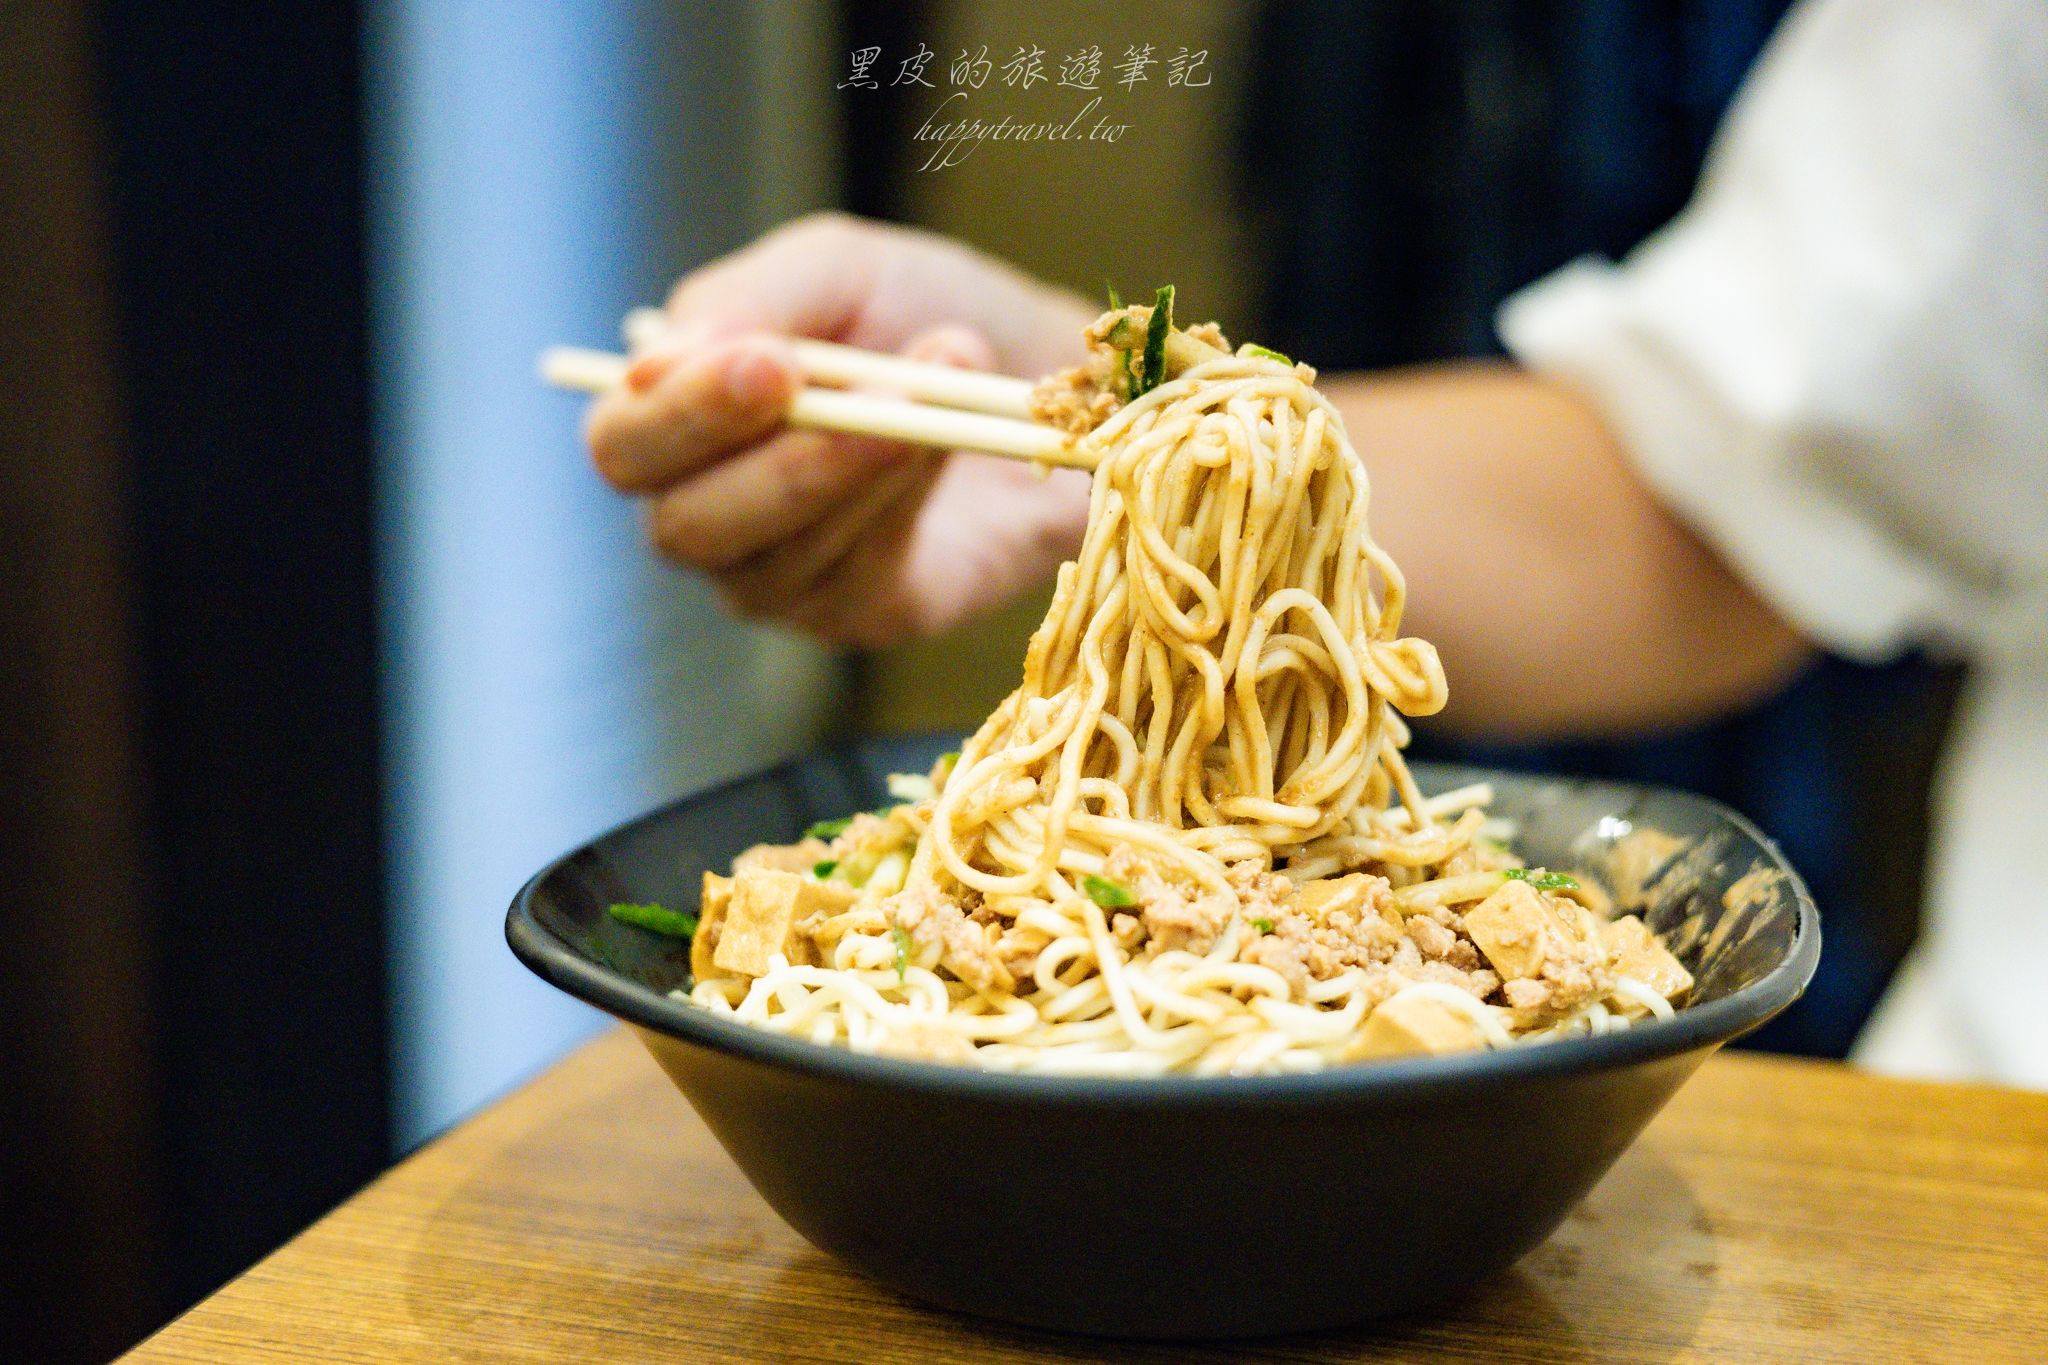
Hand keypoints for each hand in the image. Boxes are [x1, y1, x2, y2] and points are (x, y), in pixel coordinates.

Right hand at [584, 213, 1094, 647]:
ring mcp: (787, 578)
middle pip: (684, 526)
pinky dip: (900, 498)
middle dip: (767, 460)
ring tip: (927, 385)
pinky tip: (945, 434)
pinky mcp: (869, 613)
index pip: (625, 447)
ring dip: (853, 467)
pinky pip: (859, 574)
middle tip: (851, 393)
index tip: (764, 364)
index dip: (679, 415)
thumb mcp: (840, 270)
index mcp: (681, 425)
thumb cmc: (927, 313)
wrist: (1057, 373)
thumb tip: (657, 359)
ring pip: (778, 555)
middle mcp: (714, 514)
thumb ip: (753, 298)